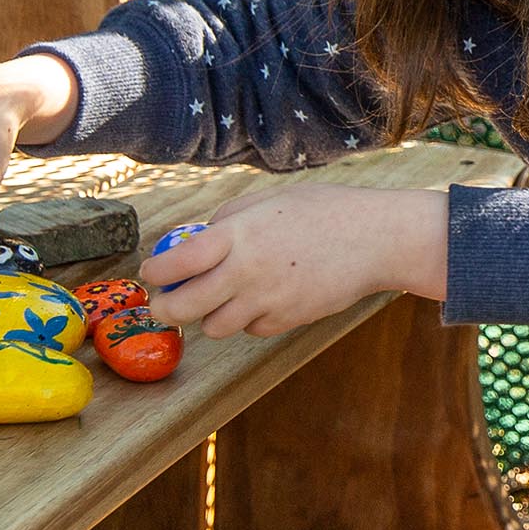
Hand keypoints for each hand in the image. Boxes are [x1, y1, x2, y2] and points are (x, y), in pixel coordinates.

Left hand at [142, 181, 449, 338]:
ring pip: (214, 327)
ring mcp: (268, 300)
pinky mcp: (287, 320)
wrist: (377, 238)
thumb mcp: (272, 200)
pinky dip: (249, 318)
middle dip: (166, 308)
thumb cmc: (325, 211)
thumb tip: (194, 241)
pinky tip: (265, 297)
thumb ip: (229, 220)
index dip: (155, 271)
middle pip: (183, 307)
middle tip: (165, 303)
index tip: (151, 272)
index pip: (177, 262)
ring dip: (210, 315)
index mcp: (240, 235)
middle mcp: (247, 271)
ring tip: (222, 297)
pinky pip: (251, 329)